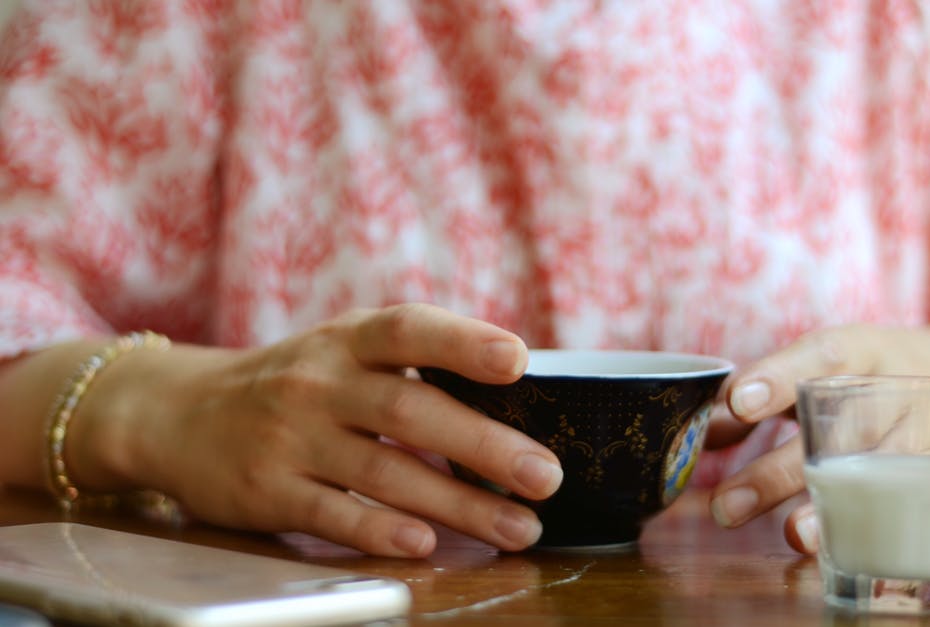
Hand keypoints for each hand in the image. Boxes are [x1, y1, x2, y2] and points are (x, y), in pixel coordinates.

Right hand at [86, 304, 561, 556]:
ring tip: (518, 527)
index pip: (409, 329)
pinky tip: (426, 543)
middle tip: (545, 476)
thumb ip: (409, 366)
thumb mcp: (342, 353)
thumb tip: (516, 396)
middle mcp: (319, 383)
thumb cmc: (294, 383)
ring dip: (458, 503)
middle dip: (485, 446)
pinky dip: (380, 529)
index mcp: (348, 340)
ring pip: (384, 472)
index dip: (463, 342)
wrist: (178, 412)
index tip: (517, 361)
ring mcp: (290, 437)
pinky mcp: (267, 491)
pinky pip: (332, 513)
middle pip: (410, 411)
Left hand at [704, 325, 929, 553]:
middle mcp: (894, 387)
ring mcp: (924, 430)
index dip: (778, 379)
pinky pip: (903, 504)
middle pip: (839, 430)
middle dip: (779, 473)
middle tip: (723, 507)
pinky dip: (865, 529)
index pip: (820, 356)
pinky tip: (829, 549)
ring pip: (875, 472)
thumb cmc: (866, 372)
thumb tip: (706, 433)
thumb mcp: (819, 368)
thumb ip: (762, 397)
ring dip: (826, 508)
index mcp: (857, 350)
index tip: (738, 404)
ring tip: (788, 535)